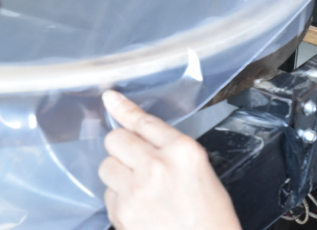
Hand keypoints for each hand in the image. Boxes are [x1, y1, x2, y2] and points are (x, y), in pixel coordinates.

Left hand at [98, 90, 241, 229]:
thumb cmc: (210, 220)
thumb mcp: (202, 173)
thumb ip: (170, 149)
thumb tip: (139, 133)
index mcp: (184, 152)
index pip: (144, 122)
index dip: (123, 109)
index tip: (110, 98)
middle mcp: (158, 167)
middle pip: (116, 140)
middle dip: (122, 149)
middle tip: (136, 164)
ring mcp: (136, 191)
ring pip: (106, 167)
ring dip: (118, 176)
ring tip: (141, 192)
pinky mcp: (122, 214)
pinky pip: (107, 195)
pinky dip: (119, 201)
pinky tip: (140, 210)